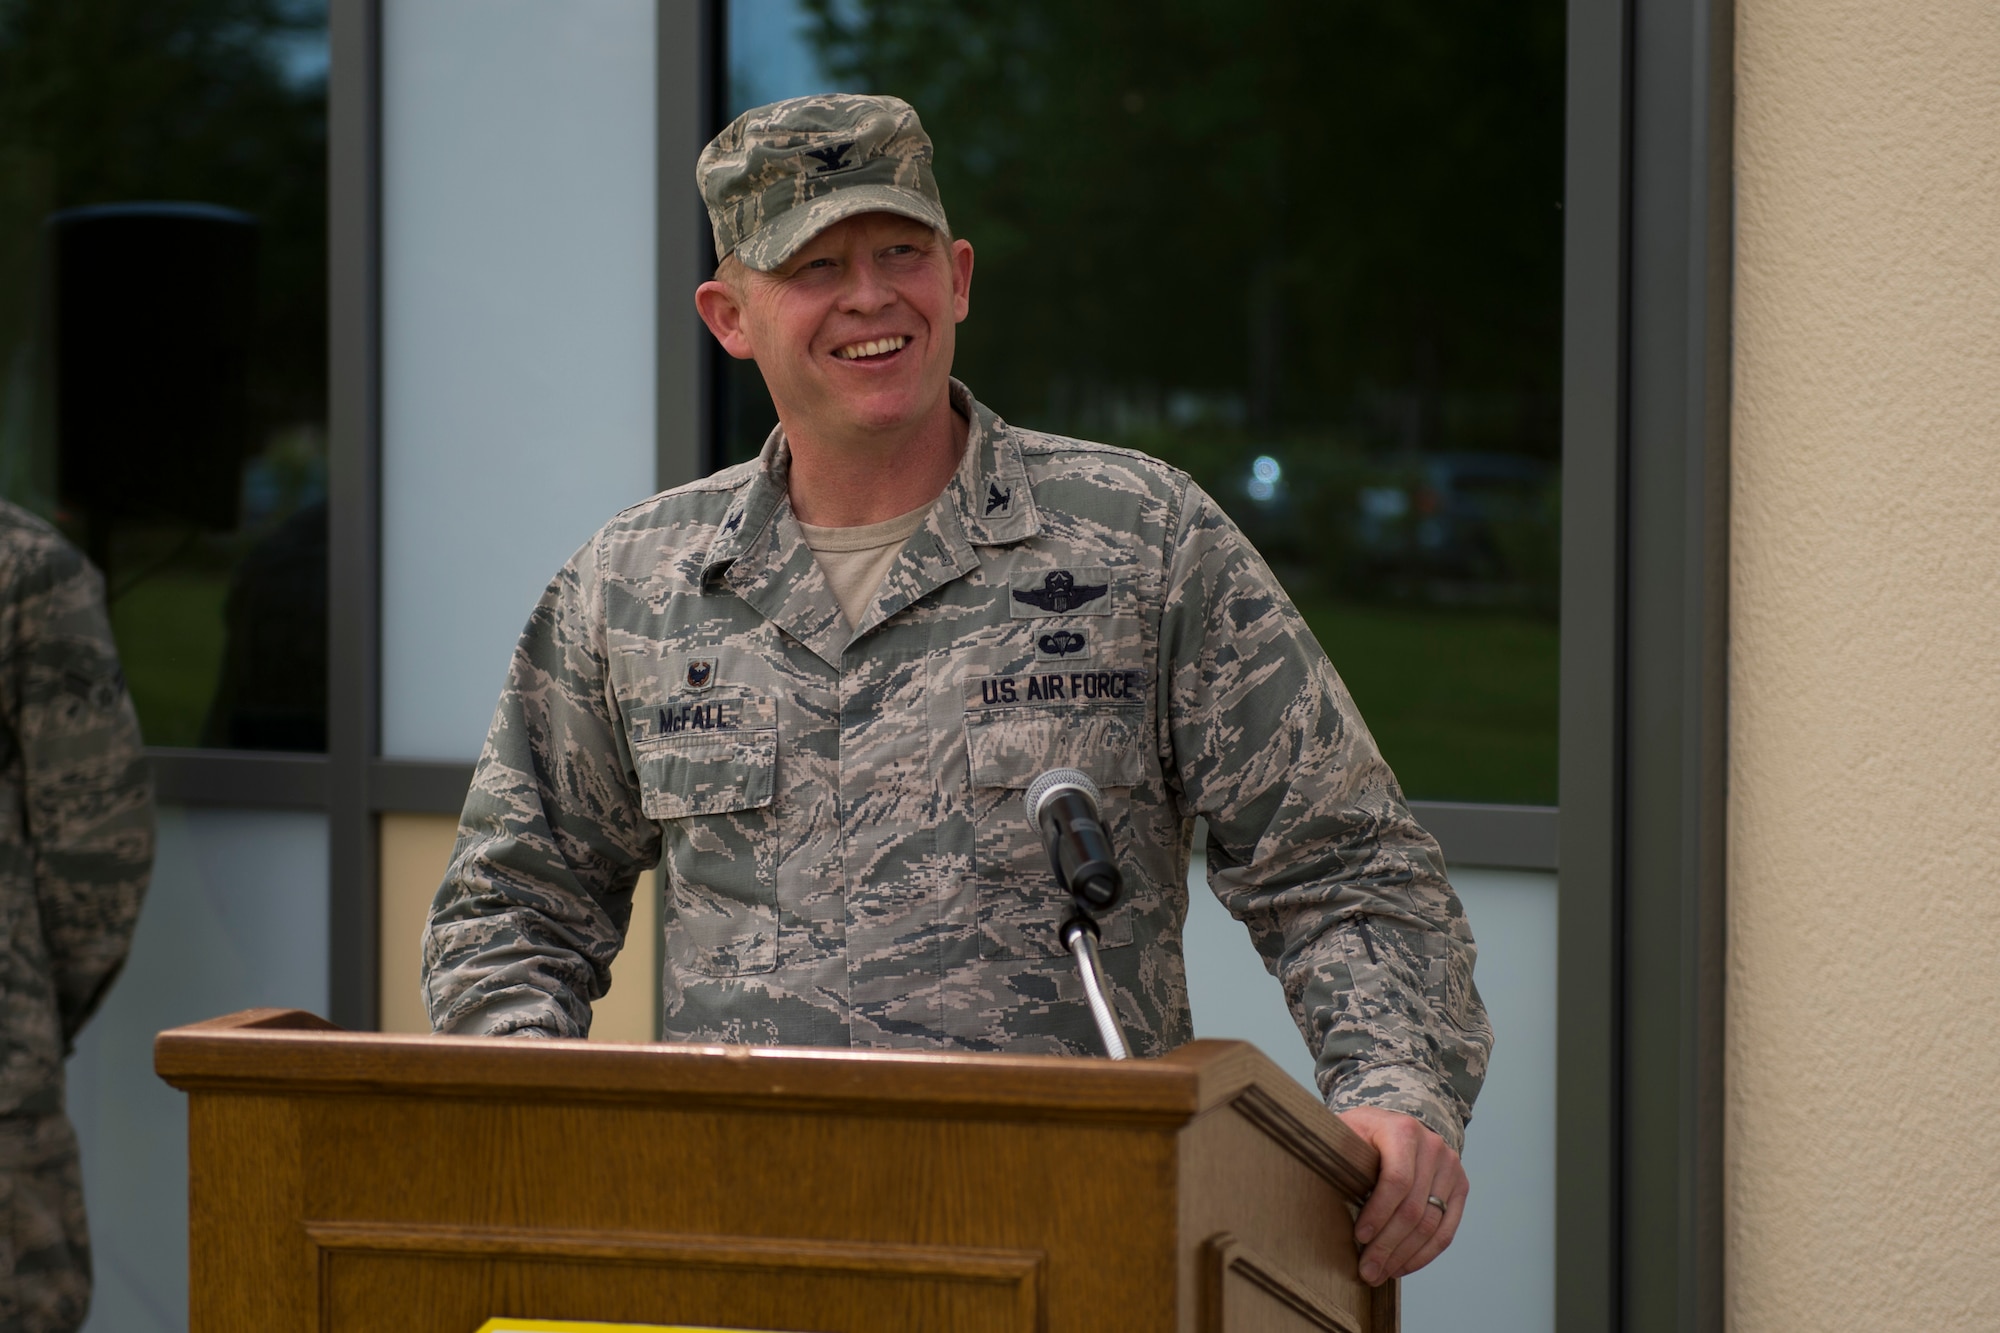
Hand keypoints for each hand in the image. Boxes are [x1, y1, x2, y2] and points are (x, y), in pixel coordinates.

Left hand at [1337, 1106, 1467, 1285]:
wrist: (1397, 1124)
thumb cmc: (1365, 1134)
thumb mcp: (1348, 1132)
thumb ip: (1341, 1156)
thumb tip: (1320, 1193)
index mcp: (1403, 1131)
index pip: (1396, 1180)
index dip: (1378, 1213)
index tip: (1359, 1237)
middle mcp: (1433, 1147)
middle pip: (1414, 1208)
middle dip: (1388, 1245)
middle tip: (1367, 1270)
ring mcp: (1450, 1167)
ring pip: (1431, 1224)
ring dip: (1405, 1255)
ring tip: (1381, 1273)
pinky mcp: (1459, 1186)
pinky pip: (1446, 1230)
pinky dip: (1424, 1254)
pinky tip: (1403, 1266)